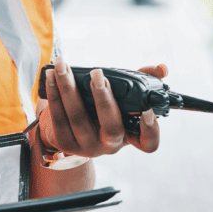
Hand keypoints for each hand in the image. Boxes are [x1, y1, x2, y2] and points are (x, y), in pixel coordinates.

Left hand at [37, 59, 167, 156]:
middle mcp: (109, 145)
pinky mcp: (64, 142)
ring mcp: (86, 146)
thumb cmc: (95, 111)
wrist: (63, 132)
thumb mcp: (117, 100)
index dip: (151, 130)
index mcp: (128, 135)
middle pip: (111, 126)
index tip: (146, 110)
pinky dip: (54, 93)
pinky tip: (50, 76)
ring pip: (78, 117)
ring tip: (63, 66)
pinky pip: (58, 116)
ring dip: (69, 87)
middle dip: (104, 97)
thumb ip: (138, 81)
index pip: (148, 144)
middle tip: (97, 73)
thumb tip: (162, 68)